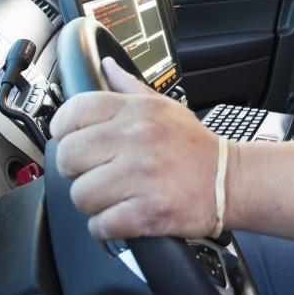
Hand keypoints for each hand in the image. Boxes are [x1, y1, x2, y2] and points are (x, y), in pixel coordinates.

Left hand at [49, 57, 221, 239]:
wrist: (230, 181)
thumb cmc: (194, 146)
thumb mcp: (164, 107)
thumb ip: (129, 87)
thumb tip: (106, 67)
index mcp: (137, 112)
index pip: (75, 111)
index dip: (63, 128)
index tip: (70, 139)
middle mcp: (138, 139)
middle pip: (69, 157)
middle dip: (75, 170)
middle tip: (93, 173)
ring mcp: (142, 177)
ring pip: (81, 195)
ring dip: (92, 202)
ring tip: (111, 196)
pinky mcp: (148, 212)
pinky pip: (101, 225)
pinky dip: (105, 227)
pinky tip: (120, 216)